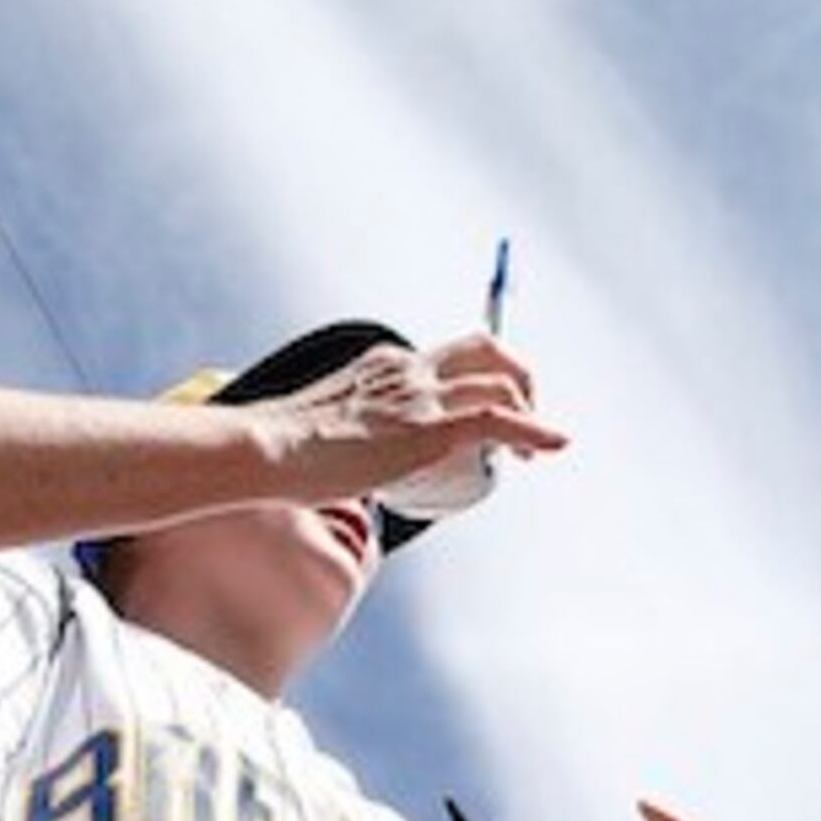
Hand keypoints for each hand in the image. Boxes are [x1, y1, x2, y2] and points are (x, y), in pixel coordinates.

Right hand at [259, 330, 566, 503]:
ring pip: (501, 382)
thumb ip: (346, 439)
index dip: (477, 380)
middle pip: (486, 350)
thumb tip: (347, 470)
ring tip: (536, 451)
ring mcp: (421, 395)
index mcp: (384, 363)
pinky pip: (500, 421)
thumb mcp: (321, 430)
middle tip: (525, 417)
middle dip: (518, 377)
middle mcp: (408, 368)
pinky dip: (535, 430)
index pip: (446, 358)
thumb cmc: (281, 451)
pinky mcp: (430, 427)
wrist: (267, 449)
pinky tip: (554, 445)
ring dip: (530, 410)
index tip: (485, 410)